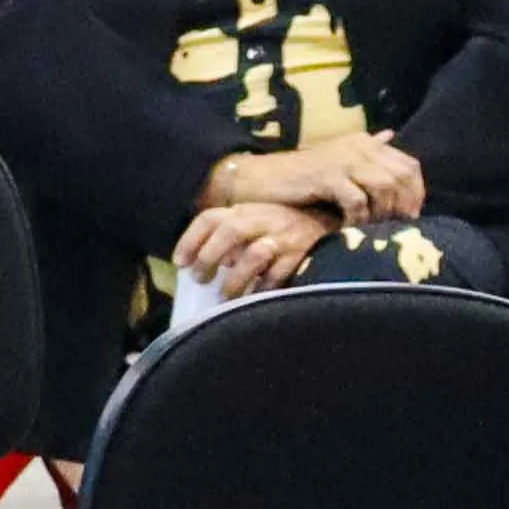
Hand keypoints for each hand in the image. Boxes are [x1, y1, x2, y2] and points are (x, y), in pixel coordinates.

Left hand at [172, 197, 332, 293]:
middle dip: (209, 258)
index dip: (190, 240)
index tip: (180, 263)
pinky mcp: (302, 255)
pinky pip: (278, 274)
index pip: (210, 218)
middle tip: (200, 280)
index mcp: (245, 211)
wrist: (328, 226)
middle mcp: (263, 219)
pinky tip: (255, 298)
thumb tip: (197, 266)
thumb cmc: (280, 231)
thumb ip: (227, 239)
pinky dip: (263, 289)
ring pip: (253, 254)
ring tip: (225, 297)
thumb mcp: (252, 225)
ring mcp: (284, 236)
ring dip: (235, 279)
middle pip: (229, 231)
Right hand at [206, 136, 419, 222]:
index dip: (416, 193)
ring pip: (384, 189)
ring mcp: (344, 161)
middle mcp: (359, 148)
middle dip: (404, 206)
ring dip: (382, 213)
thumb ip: (364, 154)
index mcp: (365, 144)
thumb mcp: (336, 161)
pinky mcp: (327, 177)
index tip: (409, 217)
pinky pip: (356, 201)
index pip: (409, 166)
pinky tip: (348, 229)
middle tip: (395, 228)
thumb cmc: (296, 176)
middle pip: (402, 178)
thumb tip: (390, 137)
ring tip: (371, 229)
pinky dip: (357, 219)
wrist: (258, 178)